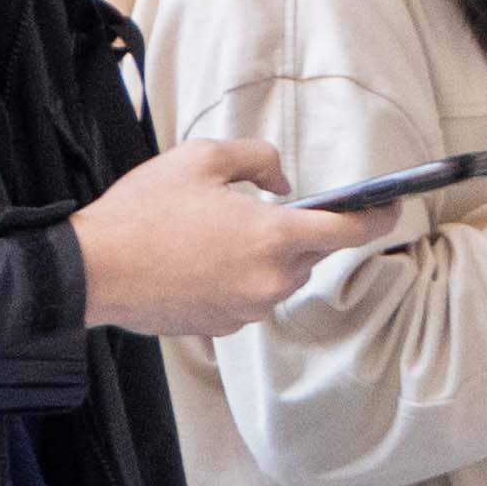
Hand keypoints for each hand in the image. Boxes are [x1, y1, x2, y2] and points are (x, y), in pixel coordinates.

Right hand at [68, 138, 371, 339]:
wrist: (94, 271)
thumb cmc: (143, 213)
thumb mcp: (201, 158)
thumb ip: (259, 160)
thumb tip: (284, 184)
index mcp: (274, 237)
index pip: (351, 230)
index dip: (379, 215)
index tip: (392, 205)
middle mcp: (272, 280)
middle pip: (314, 254)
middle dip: (301, 230)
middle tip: (260, 209)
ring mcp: (249, 308)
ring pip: (283, 277)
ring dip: (268, 255)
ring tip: (218, 234)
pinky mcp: (226, 327)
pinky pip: (252, 297)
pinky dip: (240, 278)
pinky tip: (201, 261)